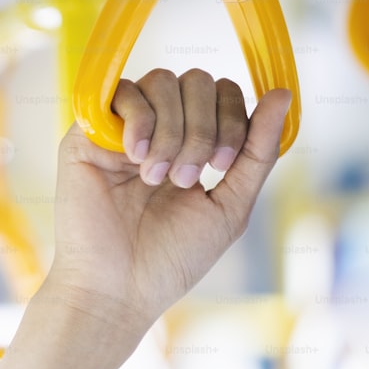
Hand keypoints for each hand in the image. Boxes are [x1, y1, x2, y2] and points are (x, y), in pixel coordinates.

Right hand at [47, 68, 291, 354]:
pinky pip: (122, 92)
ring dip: (173, 129)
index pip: (223, 93)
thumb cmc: (171, 257)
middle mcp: (157, 128)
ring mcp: (121, 128)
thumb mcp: (230, 204)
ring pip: (161, 81)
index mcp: (191, 142)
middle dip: (203, 127)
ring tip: (158, 177)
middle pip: (196, 80)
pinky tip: (137, 158)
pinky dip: (141, 121)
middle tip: (187, 179)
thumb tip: (281, 94)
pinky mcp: (87, 133)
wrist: (118, 288)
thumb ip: (257, 152)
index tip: (221, 166)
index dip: (233, 118)